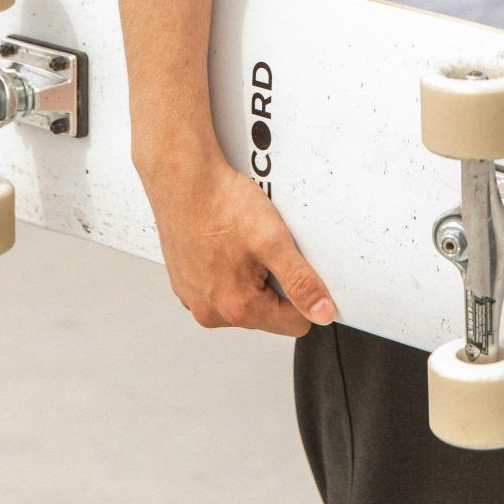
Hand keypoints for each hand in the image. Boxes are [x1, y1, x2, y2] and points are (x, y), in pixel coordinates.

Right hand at [141, 148, 336, 337]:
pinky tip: (222, 242)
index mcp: (237, 308)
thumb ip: (301, 282)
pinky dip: (225, 268)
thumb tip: (321, 312)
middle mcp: (211, 312)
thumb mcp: (273, 240)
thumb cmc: (220, 203)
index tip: (291, 266)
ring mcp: (194, 298)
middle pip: (266, 313)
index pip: (294, 324)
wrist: (182, 179)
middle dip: (271, 282)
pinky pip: (218, 287)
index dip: (302, 294)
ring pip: (241, 300)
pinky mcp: (184, 283)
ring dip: (248, 276)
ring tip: (239, 242)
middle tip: (260, 247)